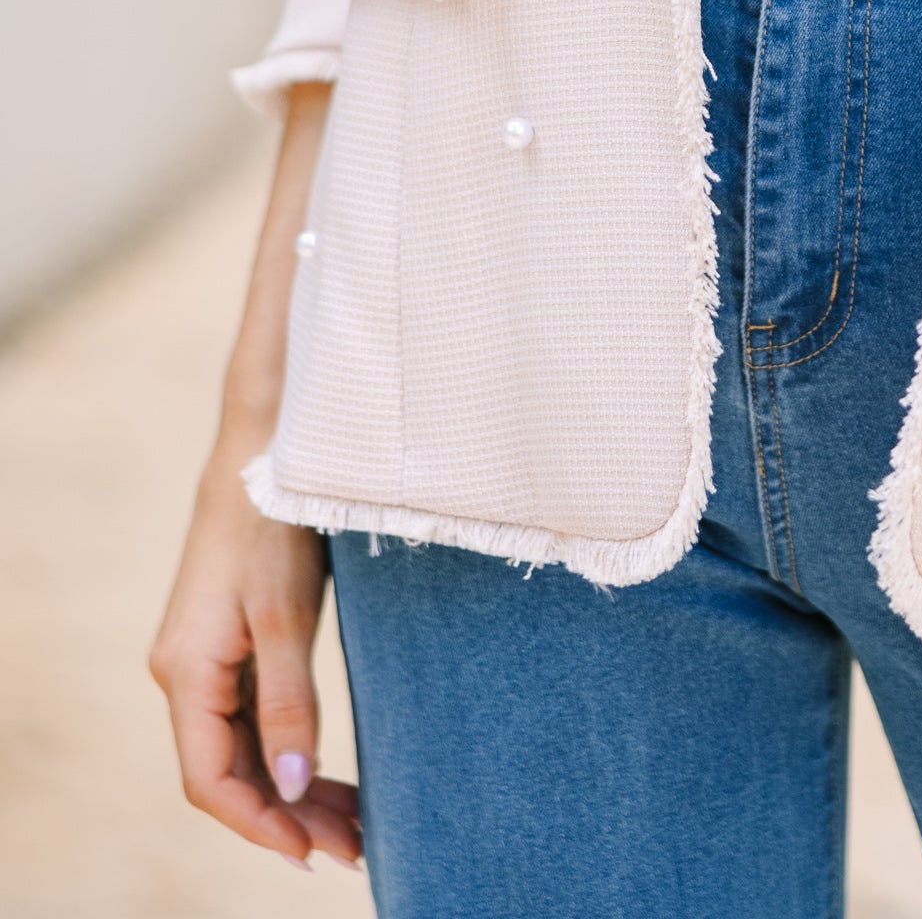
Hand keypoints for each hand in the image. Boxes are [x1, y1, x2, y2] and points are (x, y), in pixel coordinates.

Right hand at [150, 415, 362, 870]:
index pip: (212, 780)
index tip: (314, 854)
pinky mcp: (228, 643)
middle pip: (230, 770)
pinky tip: (326, 773)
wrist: (263, 446)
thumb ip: (287, 700)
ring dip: (292, 789)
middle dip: (287, 816)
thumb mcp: (285, 614)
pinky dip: (288, 749)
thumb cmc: (273, 521)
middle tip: (356, 846)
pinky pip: (252, 717)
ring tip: (354, 822)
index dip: (259, 825)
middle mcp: (184, 675)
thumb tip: (291, 785)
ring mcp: (205, 659)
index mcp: (185, 673)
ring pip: (244, 747)